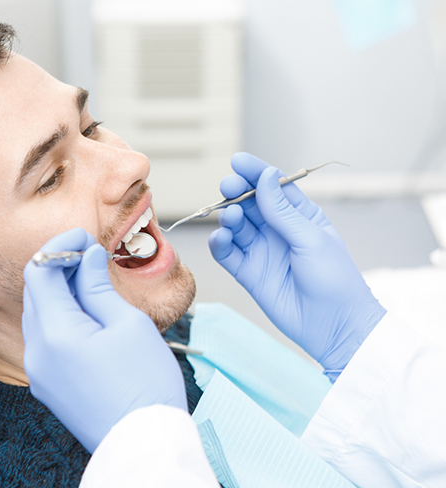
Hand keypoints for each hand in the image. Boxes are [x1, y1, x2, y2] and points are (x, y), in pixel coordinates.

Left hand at [23, 228, 186, 452]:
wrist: (145, 440)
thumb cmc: (145, 384)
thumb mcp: (128, 323)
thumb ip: (99, 286)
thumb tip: (87, 257)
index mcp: (55, 333)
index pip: (40, 271)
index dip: (60, 246)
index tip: (83, 236)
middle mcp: (38, 352)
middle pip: (37, 291)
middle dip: (61, 266)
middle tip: (92, 255)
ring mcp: (41, 370)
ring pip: (42, 313)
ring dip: (63, 290)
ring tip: (95, 281)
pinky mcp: (50, 381)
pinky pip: (48, 336)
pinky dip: (64, 314)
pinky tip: (91, 311)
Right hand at [209, 153, 385, 380]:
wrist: (333, 326)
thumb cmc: (333, 279)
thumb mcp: (311, 239)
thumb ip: (283, 211)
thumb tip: (266, 177)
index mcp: (300, 217)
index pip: (274, 187)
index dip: (256, 172)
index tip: (238, 162)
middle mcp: (278, 231)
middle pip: (251, 204)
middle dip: (237, 192)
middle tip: (228, 187)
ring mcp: (262, 252)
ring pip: (237, 227)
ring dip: (229, 218)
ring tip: (231, 218)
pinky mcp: (249, 273)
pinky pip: (228, 254)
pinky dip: (220, 244)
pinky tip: (220, 239)